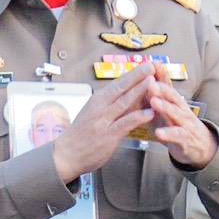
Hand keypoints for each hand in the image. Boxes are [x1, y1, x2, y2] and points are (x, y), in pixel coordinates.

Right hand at [50, 67, 155, 181]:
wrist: (65, 154)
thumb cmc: (80, 135)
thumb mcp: (93, 113)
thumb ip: (110, 104)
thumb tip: (127, 94)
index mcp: (98, 99)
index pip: (118, 82)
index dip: (133, 73)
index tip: (145, 64)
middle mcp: (100, 106)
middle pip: (121, 87)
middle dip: (138, 75)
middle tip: (151, 65)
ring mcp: (104, 120)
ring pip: (124, 102)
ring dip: (139, 90)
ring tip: (153, 81)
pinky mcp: (108, 135)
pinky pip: (125, 123)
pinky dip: (138, 116)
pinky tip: (150, 112)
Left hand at [147, 69, 218, 168]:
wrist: (199, 146)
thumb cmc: (176, 124)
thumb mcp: (165, 109)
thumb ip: (153, 95)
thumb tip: (141, 78)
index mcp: (174, 101)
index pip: (167, 85)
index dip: (160, 75)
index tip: (152, 64)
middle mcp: (181, 109)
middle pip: (172, 96)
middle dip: (161, 88)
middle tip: (150, 81)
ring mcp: (184, 123)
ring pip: (176, 113)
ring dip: (165, 107)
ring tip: (154, 102)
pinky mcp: (185, 138)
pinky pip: (177, 135)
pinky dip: (168, 134)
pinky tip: (158, 133)